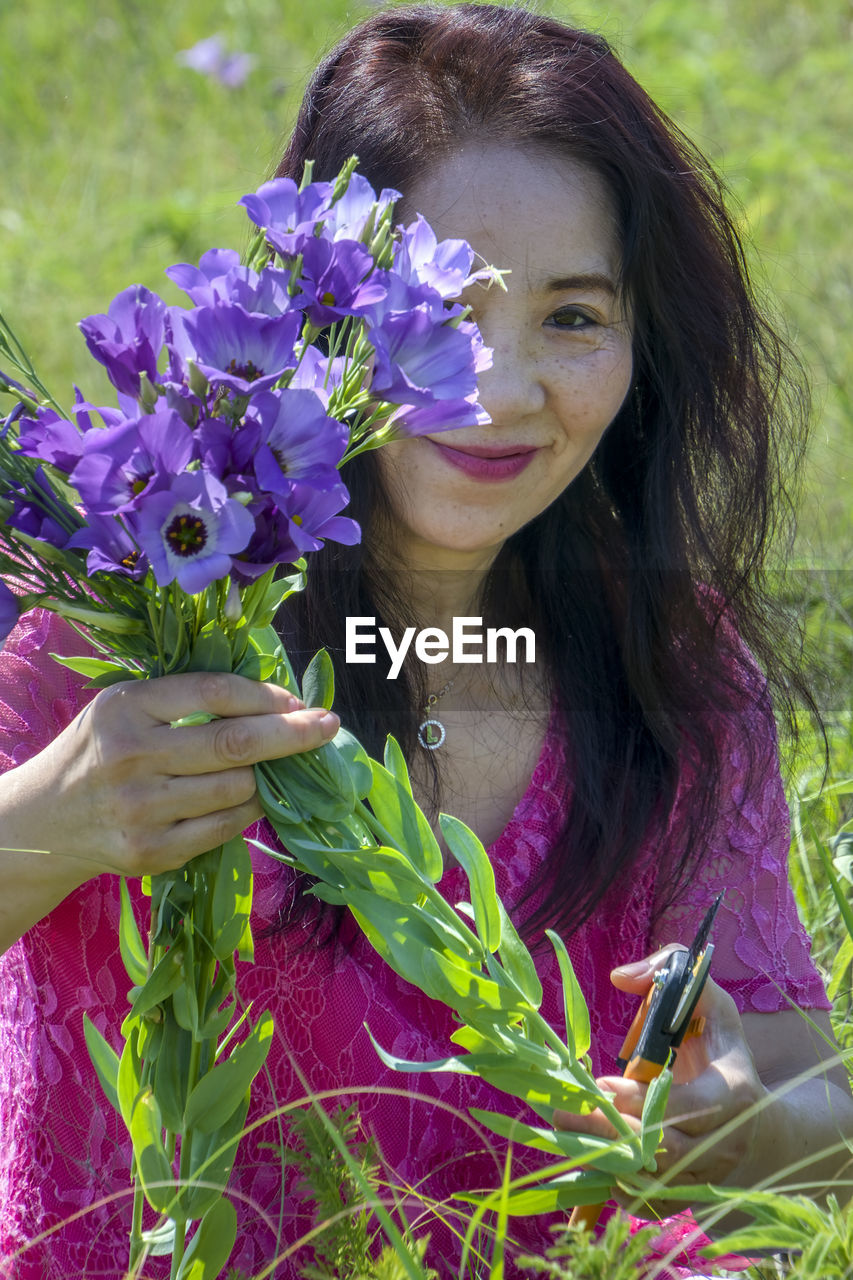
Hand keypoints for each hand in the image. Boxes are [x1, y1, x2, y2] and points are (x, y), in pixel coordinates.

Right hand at [1, 671, 338, 880]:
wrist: (43, 823)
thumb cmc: (98, 751)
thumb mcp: (124, 707)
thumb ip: (183, 699)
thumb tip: (272, 700)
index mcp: (127, 708)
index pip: (213, 693)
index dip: (265, 695)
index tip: (298, 701)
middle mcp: (132, 756)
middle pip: (235, 744)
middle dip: (294, 734)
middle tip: (328, 725)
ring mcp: (142, 809)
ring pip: (238, 789)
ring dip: (270, 776)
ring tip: (277, 767)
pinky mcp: (153, 851)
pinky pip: (226, 827)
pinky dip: (249, 809)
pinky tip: (254, 796)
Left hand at [555, 944, 766, 1204]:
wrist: (752, 1113)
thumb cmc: (718, 1045)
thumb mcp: (705, 998)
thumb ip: (669, 969)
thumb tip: (620, 977)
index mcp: (734, 1092)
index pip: (686, 1107)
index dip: (641, 1100)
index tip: (600, 1084)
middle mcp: (726, 1142)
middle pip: (662, 1149)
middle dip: (608, 1131)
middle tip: (563, 1112)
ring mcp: (708, 1174)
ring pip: (652, 1180)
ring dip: (604, 1160)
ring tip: (563, 1134)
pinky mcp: (690, 1195)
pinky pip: (650, 1202)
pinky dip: (616, 1186)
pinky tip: (586, 1162)